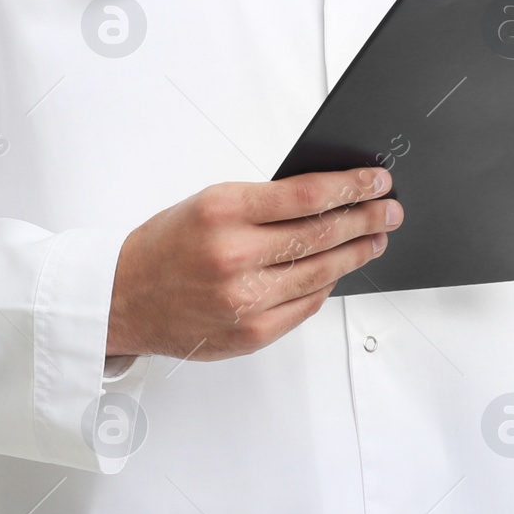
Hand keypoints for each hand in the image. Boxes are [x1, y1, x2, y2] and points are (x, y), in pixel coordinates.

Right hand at [105, 167, 403, 360]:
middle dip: (365, 219)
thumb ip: (263, 204)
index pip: (307, 196)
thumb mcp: (208, 203)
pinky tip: (339, 271)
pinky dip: (326, 285)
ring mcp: (244, 300)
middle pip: (322, 234)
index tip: (376, 181)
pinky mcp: (250, 332)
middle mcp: (235, 256)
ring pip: (320, 272)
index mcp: (224, 212)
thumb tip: (326, 200)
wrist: (124, 298)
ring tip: (374, 239)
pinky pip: (304, 305)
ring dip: (355, 253)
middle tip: (389, 210)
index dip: (351, 187)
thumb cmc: (166, 245)